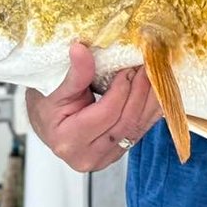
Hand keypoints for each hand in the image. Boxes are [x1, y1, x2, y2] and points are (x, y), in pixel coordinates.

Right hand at [25, 42, 161, 172]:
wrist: (48, 125)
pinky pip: (141, 131)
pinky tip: (159, 92)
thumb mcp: (55, 90)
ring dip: (151, 100)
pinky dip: (151, 111)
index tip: (128, 67)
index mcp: (69, 141)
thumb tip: (80, 49)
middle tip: (148, 66)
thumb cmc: (47, 108)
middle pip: (126, 122)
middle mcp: (88, 156)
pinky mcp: (118, 153)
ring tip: (157, 74)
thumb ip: (75, 73)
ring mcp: (106, 158)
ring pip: (138, 128)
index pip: (107, 113)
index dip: (121, 89)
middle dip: (140, 91)